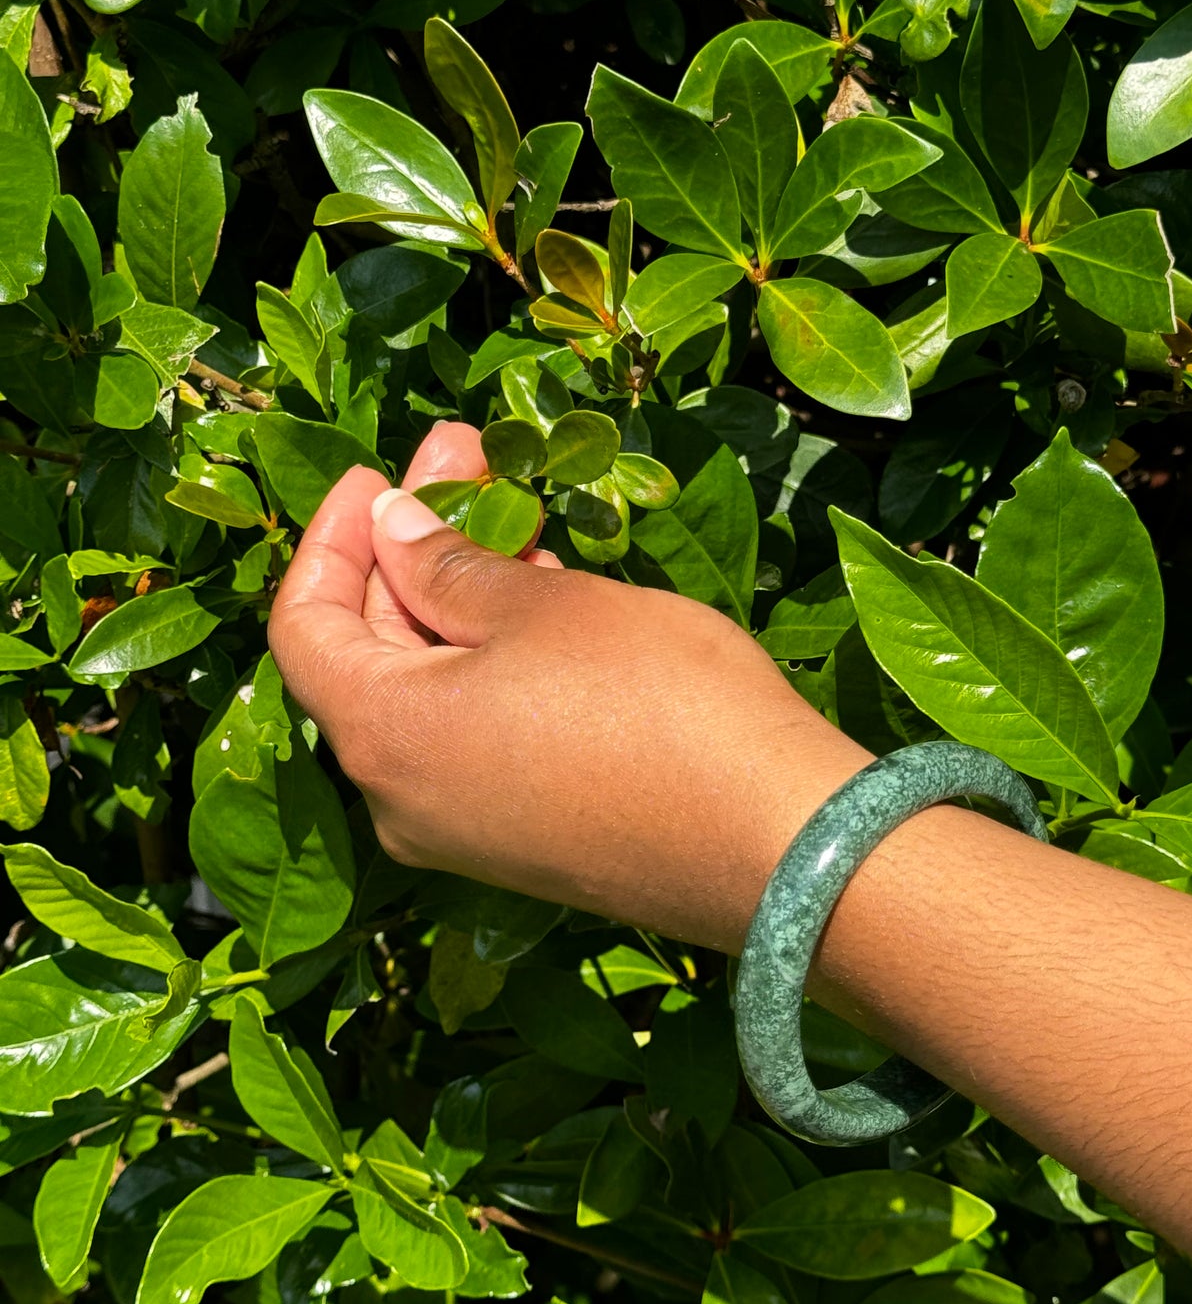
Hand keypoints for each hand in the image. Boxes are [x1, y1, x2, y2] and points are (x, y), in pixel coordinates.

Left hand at [267, 421, 866, 951]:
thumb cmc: (654, 704)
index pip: (303, 624)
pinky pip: (477, 735)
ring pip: (431, 694)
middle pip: (368, 656)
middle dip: (411, 548)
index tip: (376, 469)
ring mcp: (464, 830)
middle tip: (469, 461)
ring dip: (461, 600)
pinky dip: (494, 662)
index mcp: (381, 735)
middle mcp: (401, 798)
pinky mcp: (526, 842)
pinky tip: (547, 600)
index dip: (332, 536)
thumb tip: (390, 528)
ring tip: (520, 515)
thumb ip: (448, 563)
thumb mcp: (542, 607)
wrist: (777, 843)